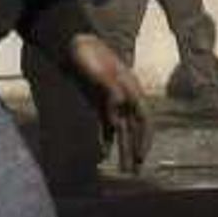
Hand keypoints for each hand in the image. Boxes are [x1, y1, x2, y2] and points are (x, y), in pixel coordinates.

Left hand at [64, 32, 152, 174]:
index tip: (141, 157)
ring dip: (124, 150)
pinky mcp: (98, 103)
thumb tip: (116, 111)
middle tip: (135, 173)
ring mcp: (112, 101)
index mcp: (130, 88)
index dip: (144, 139)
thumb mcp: (97, 69)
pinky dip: (105, 141)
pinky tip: (103, 156)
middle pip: (134, 129)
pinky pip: (105, 127)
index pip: (143, 119)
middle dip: (135, 151)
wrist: (72, 43)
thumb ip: (108, 89)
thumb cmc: (86, 54)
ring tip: (125, 170)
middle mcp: (125, 97)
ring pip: (121, 131)